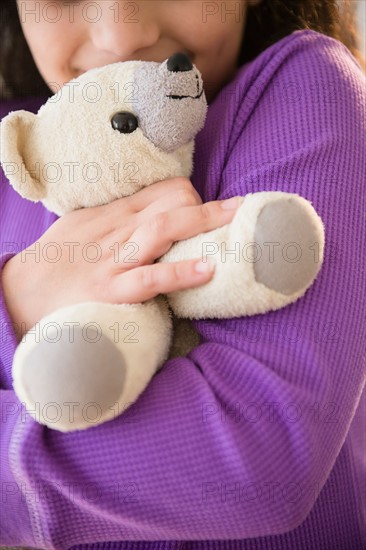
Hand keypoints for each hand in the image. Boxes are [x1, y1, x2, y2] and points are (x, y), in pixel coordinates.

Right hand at [2, 177, 239, 340]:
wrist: (19, 293)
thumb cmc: (56, 261)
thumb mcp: (85, 227)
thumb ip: (118, 218)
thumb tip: (151, 214)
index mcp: (115, 213)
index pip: (165, 190)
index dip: (193, 199)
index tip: (211, 213)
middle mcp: (119, 228)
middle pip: (173, 202)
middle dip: (211, 207)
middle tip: (243, 211)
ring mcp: (116, 259)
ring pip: (166, 229)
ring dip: (206, 224)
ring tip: (238, 224)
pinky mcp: (111, 289)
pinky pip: (150, 277)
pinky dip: (181, 273)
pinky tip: (208, 270)